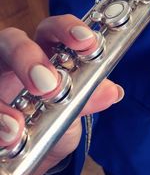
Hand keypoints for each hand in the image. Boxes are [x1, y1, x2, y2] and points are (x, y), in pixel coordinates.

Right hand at [0, 15, 123, 174]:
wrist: (38, 145)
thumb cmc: (58, 116)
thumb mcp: (76, 107)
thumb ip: (90, 97)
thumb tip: (113, 91)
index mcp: (48, 53)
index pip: (55, 30)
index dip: (69, 29)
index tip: (86, 41)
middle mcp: (21, 60)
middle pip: (16, 40)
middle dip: (29, 57)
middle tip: (48, 85)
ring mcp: (1, 78)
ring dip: (5, 97)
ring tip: (17, 125)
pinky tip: (9, 135)